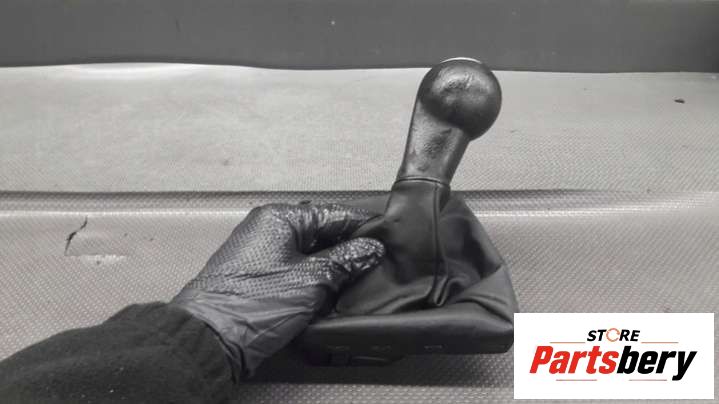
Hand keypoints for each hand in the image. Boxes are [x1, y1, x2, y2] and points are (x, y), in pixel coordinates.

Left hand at [171, 203, 383, 377]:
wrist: (212, 339)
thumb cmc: (252, 303)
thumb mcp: (312, 279)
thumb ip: (346, 260)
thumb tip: (370, 250)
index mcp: (279, 217)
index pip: (332, 213)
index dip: (361, 226)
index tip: (384, 238)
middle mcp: (268, 228)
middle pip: (320, 232)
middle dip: (347, 249)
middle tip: (374, 263)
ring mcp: (262, 252)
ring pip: (309, 253)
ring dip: (331, 266)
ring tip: (356, 279)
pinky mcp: (259, 276)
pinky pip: (295, 269)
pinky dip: (314, 278)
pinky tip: (330, 291)